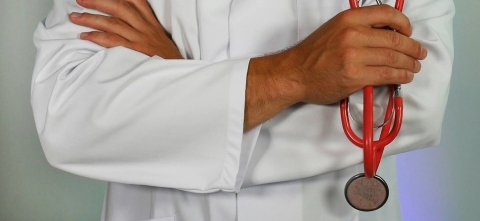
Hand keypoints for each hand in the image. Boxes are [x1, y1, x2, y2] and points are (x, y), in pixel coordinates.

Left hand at [70, 0, 181, 58]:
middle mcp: (146, 28)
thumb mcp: (160, 39)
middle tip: (80, 0)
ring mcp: (140, 40)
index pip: (137, 1)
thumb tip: (126, 23)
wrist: (177, 76)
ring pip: (113, 23)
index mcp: (152, 23)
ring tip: (75, 17)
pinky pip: (113, 41)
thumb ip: (146, 28)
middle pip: (120, 7)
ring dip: (91, 18)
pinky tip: (85, 36)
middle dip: (98, 1)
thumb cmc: (167, 60)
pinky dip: (97, 37)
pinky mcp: (135, 53)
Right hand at [268, 5, 427, 104]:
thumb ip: (358, 28)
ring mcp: (354, 56)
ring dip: (409, 63)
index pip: (386, 13)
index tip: (408, 31)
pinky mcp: (355, 76)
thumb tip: (386, 34)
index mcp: (348, 19)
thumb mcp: (334, 29)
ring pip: (393, 58)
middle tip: (419, 53)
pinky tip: (404, 76)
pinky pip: (387, 74)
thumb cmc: (312, 54)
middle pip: (395, 39)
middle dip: (412, 47)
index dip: (403, 22)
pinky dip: (400, 75)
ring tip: (415, 66)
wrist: (294, 73)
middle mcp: (352, 35)